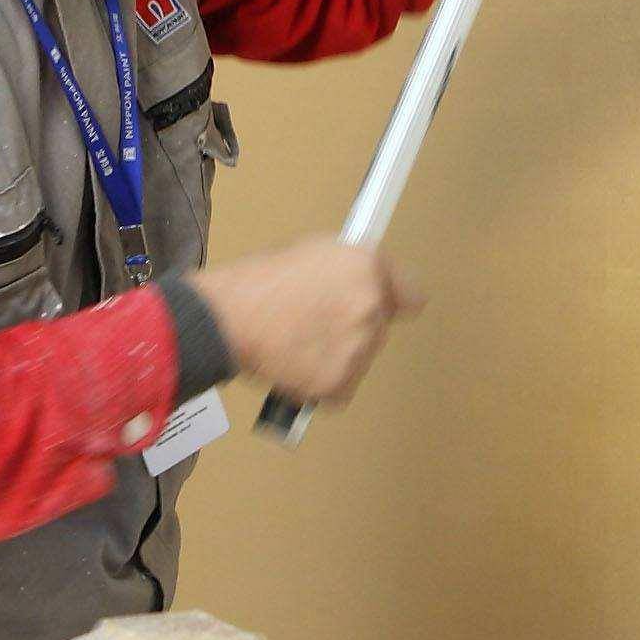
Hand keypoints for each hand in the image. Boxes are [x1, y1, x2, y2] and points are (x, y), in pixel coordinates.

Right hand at [187, 237, 422, 408]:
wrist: (229, 319)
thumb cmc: (259, 283)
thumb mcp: (312, 251)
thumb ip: (350, 269)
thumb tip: (364, 283)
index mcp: (366, 266)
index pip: (411, 295)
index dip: (392, 300)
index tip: (380, 305)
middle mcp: (371, 307)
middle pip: (378, 328)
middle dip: (353, 328)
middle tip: (315, 323)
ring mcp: (358, 348)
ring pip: (360, 359)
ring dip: (339, 357)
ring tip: (299, 343)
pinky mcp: (339, 383)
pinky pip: (341, 388)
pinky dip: (322, 384)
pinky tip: (297, 365)